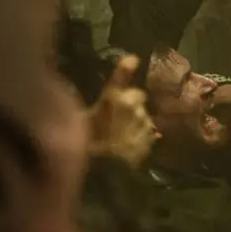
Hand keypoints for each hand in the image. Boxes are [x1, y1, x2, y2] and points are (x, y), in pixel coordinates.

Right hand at [88, 54, 158, 168]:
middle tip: (119, 115)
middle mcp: (131, 105)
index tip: (133, 59)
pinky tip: (130, 143)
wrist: (105, 173)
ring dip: (137, 119)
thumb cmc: (87, 146)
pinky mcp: (151, 135)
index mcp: (111, 99)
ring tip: (123, 134)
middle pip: (138, 95)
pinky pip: (149, 130)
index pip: (120, 77)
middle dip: (132, 102)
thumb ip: (88, 108)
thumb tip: (87, 99)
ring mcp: (143, 120)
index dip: (126, 67)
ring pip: (144, 114)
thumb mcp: (79, 124)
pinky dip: (142, 133)